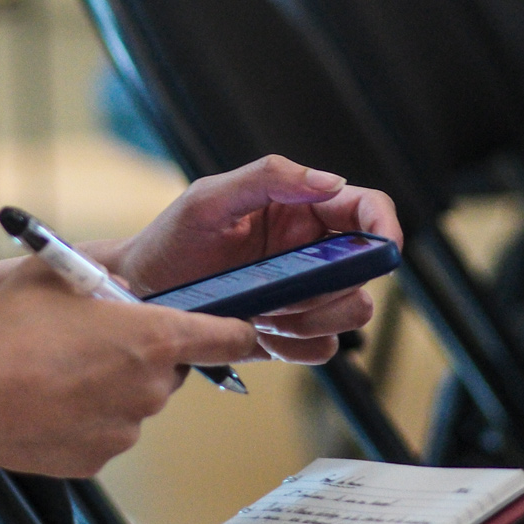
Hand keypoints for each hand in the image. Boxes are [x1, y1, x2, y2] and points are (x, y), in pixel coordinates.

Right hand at [0, 264, 258, 478]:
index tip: (237, 330)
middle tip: (95, 343)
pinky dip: (86, 421)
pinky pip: (105, 433)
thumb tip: (120, 291)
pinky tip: (47, 403)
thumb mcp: (58, 275)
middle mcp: (152, 389)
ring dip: (112, 389)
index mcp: (157, 337)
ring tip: (58, 373)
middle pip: (171, 370)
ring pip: (135, 403)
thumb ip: (103, 280)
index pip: (229, 337)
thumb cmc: (9, 330)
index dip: (236, 330)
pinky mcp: (98, 460)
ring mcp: (127, 430)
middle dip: (145, 356)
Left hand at [98, 155, 402, 364]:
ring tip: (267, 312)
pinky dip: (298, 345)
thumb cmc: (169, 242)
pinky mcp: (290, 333)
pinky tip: (261, 332)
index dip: (385, 224)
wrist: (137, 296)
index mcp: (300, 209)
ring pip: (350, 312)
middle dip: (341, 286)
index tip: (384, 247)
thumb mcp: (210, 198)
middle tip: (294, 293)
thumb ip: (268, 177)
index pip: (365, 207)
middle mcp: (309, 251)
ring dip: (316, 318)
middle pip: (366, 270)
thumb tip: (329, 180)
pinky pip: (322, 347)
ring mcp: (302, 295)